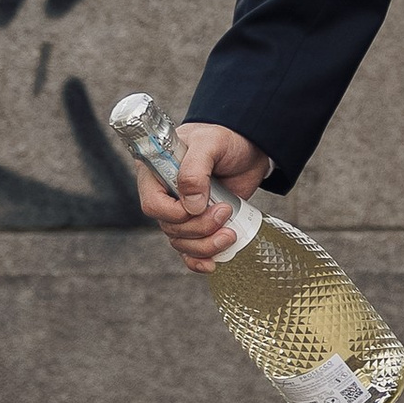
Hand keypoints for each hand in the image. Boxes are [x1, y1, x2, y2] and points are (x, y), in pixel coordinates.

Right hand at [135, 122, 272, 273]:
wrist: (250, 146)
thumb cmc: (225, 138)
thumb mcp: (210, 143)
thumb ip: (195, 169)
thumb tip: (191, 205)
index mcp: (157, 173)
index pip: (153, 204)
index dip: (174, 213)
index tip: (200, 205)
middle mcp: (166, 195)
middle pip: (170, 227)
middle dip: (199, 227)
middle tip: (225, 211)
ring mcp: (183, 211)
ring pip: (182, 242)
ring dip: (205, 245)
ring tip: (230, 233)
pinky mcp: (200, 223)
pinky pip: (191, 250)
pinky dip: (200, 260)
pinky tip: (213, 264)